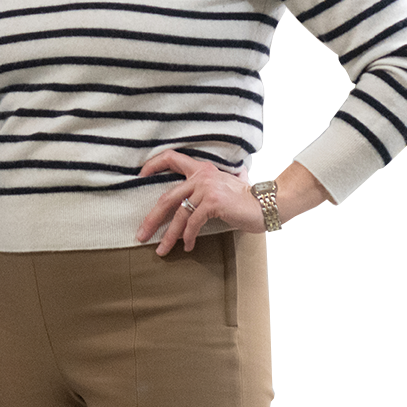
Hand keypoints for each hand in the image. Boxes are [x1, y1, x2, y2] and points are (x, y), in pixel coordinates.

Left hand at [134, 149, 266, 255]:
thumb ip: (205, 189)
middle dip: (152, 219)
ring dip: (169, 236)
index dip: (153, 164)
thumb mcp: (221, 188)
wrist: (267, 204)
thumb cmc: (244, 201)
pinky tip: (188, 246)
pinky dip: (188, 237)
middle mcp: (202, 175)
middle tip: (141, 234)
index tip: (139, 176)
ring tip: (162, 249)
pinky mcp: (213, 202)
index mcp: (201, 169)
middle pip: (167, 197)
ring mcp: (207, 188)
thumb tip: (186, 204)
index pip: (171, 157)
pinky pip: (193, 222)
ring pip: (179, 214)